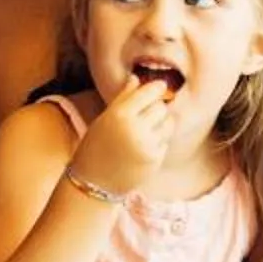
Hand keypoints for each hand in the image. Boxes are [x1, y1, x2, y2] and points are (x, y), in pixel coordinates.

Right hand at [69, 80, 177, 195]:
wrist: (94, 183)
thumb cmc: (96, 147)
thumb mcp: (104, 118)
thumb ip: (123, 97)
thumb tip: (136, 77)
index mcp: (120, 114)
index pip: (150, 92)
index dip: (157, 87)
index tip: (160, 86)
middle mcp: (135, 128)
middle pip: (161, 107)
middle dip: (156, 107)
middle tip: (146, 112)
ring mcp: (147, 145)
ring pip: (168, 123)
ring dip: (161, 123)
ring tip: (146, 129)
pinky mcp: (155, 160)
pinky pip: (165, 140)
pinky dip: (158, 140)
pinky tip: (143, 146)